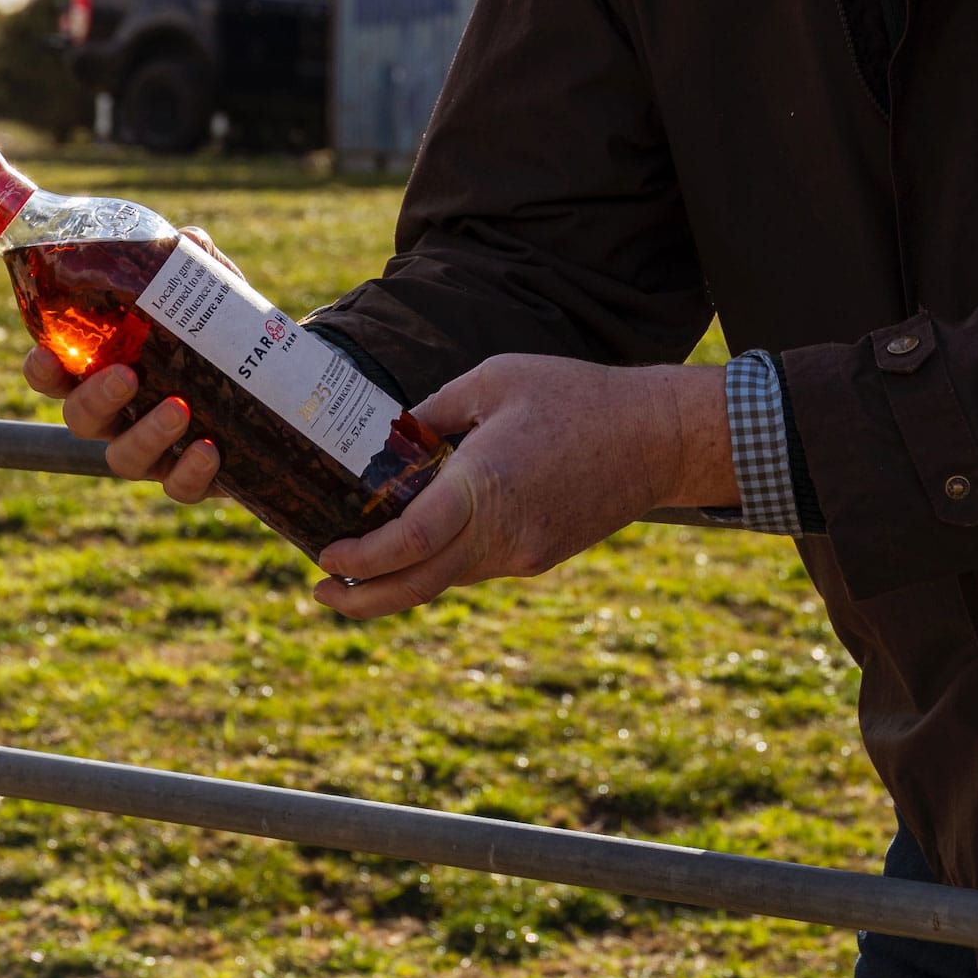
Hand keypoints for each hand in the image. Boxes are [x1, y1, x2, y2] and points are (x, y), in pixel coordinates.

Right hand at [18, 225, 233, 503]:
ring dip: (146, 435)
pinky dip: (189, 472)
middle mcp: (120, 414)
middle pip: (81, 419)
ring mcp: (153, 450)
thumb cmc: (221, 333)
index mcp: (107, 367)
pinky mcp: (191, 476)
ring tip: (181, 407)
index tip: (46, 356)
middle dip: (96, 400)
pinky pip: (178, 487)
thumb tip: (189, 242)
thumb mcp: (211, 296)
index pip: (57, 374)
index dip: (42, 371)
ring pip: (124, 459)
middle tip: (127, 375)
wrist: (276, 384)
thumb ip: (195, 267)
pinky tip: (210, 448)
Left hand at [312, 353, 734, 620]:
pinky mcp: (538, 557)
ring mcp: (522, 554)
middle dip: (360, 598)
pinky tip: (425, 537)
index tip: (324, 557)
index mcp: (482, 486)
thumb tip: (393, 440)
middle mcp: (500, 534)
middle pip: (415, 587)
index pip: (405, 545)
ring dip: (400, 578)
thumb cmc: (573, 396)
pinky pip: (475, 566)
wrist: (655, 438)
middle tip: (322, 591)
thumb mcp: (494, 379)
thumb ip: (435, 413)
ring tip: (361, 560)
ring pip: (444, 580)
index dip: (358, 559)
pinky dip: (440, 561)